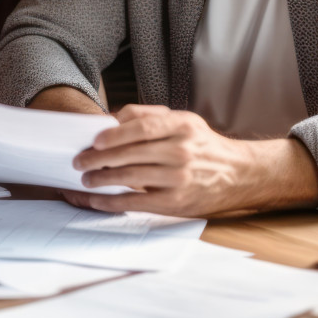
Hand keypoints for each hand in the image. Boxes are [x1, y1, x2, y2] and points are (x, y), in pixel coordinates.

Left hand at [61, 105, 263, 217]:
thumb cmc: (203, 146)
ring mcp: (179, 178)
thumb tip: (112, 119)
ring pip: (131, 178)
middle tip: (80, 162)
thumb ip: (149, 115)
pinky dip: (112, 201)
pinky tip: (98, 199)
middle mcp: (181, 151)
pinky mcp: (176, 202)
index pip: (142, 127)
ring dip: (102, 180)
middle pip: (131, 153)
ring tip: (86, 180)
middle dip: (99, 159)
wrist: (237, 174)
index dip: (114, 134)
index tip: (94, 141)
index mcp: (182, 126)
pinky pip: (136, 202)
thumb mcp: (184, 120)